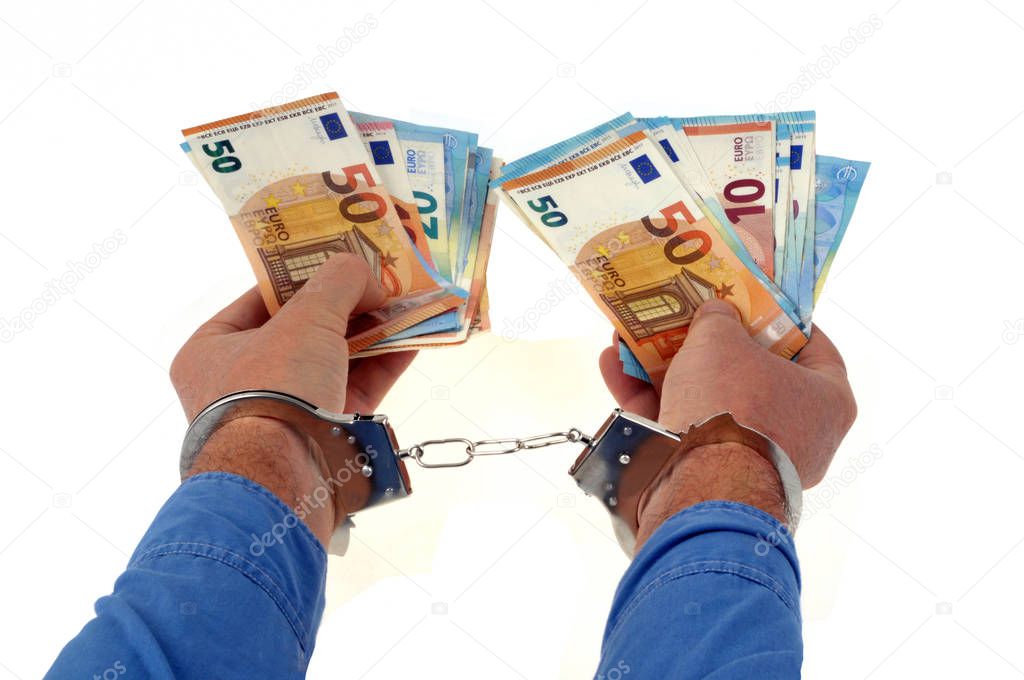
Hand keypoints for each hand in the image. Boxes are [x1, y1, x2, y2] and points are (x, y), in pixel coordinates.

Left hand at [170, 254, 416, 542]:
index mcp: (212, 350)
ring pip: (336, 359)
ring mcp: (286, 410)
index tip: (340, 256)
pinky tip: (415, 337)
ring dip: (372, 332)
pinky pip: (357, 388)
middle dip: (346, 304)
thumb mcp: (306, 318)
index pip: (261, 299)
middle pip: (304, 329)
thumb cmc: (275, 390)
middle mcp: (243, 382)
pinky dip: (385, 363)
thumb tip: (366, 274)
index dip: (303, 274)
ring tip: (407, 303)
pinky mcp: (324, 435)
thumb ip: (338, 282)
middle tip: (380, 279)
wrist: (288, 478)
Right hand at [599, 299, 855, 547]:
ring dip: (665, 370)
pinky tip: (613, 366)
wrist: (701, 485)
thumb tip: (715, 315)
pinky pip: (680, 431)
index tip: (751, 303)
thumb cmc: (732, 404)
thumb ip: (718, 319)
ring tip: (633, 339)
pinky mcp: (709, 479)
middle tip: (685, 319)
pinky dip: (647, 401)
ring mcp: (752, 462)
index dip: (779, 320)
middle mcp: (799, 436)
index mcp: (827, 401)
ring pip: (707, 404)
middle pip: (749, 376)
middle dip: (708, 347)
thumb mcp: (721, 339)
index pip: (813, 348)